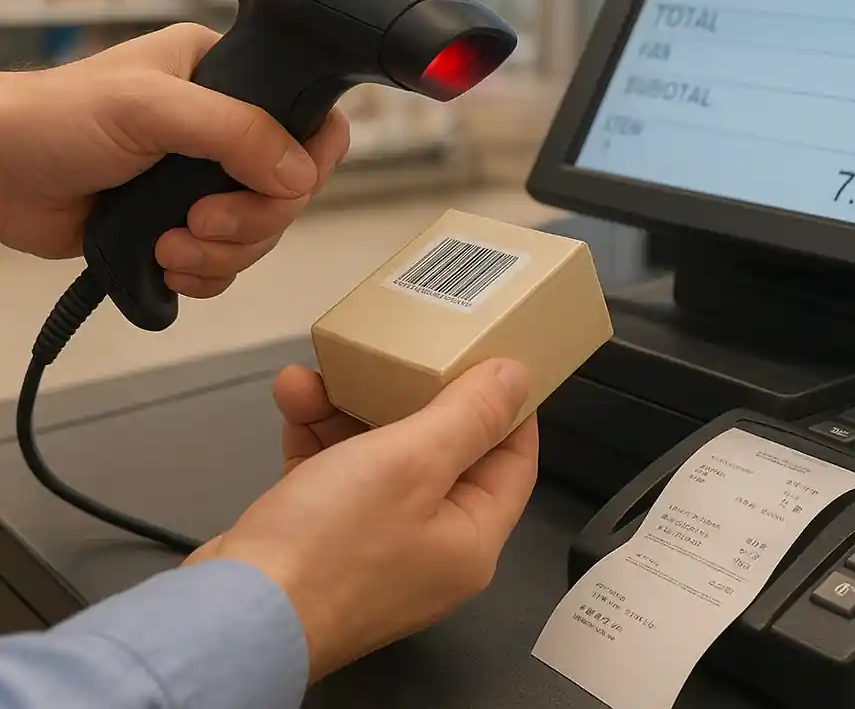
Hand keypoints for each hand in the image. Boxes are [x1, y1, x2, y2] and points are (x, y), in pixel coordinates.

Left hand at [0, 23, 348, 296]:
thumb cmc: (55, 120)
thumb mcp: (151, 108)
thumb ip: (234, 131)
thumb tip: (301, 176)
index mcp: (227, 79)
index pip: (309, 120)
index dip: (307, 161)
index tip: (276, 187)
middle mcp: (225, 130)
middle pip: (289, 191)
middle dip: (250, 220)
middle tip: (198, 220)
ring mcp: (206, 181)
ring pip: (261, 234)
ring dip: (221, 253)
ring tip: (168, 244)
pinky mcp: (183, 225)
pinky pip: (227, 263)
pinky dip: (204, 274)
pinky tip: (164, 262)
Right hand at [187, 359, 538, 681]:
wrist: (226, 614)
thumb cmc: (330, 546)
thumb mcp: (414, 462)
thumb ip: (470, 414)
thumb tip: (518, 378)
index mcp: (470, 539)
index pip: (512, 458)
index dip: (506, 404)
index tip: (490, 355)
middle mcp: (429, 546)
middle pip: (441, 451)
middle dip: (410, 394)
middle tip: (400, 351)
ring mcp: (373, 545)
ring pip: (378, 456)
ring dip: (348, 408)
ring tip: (319, 373)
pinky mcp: (322, 539)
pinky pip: (333, 472)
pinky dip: (316, 435)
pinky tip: (295, 400)